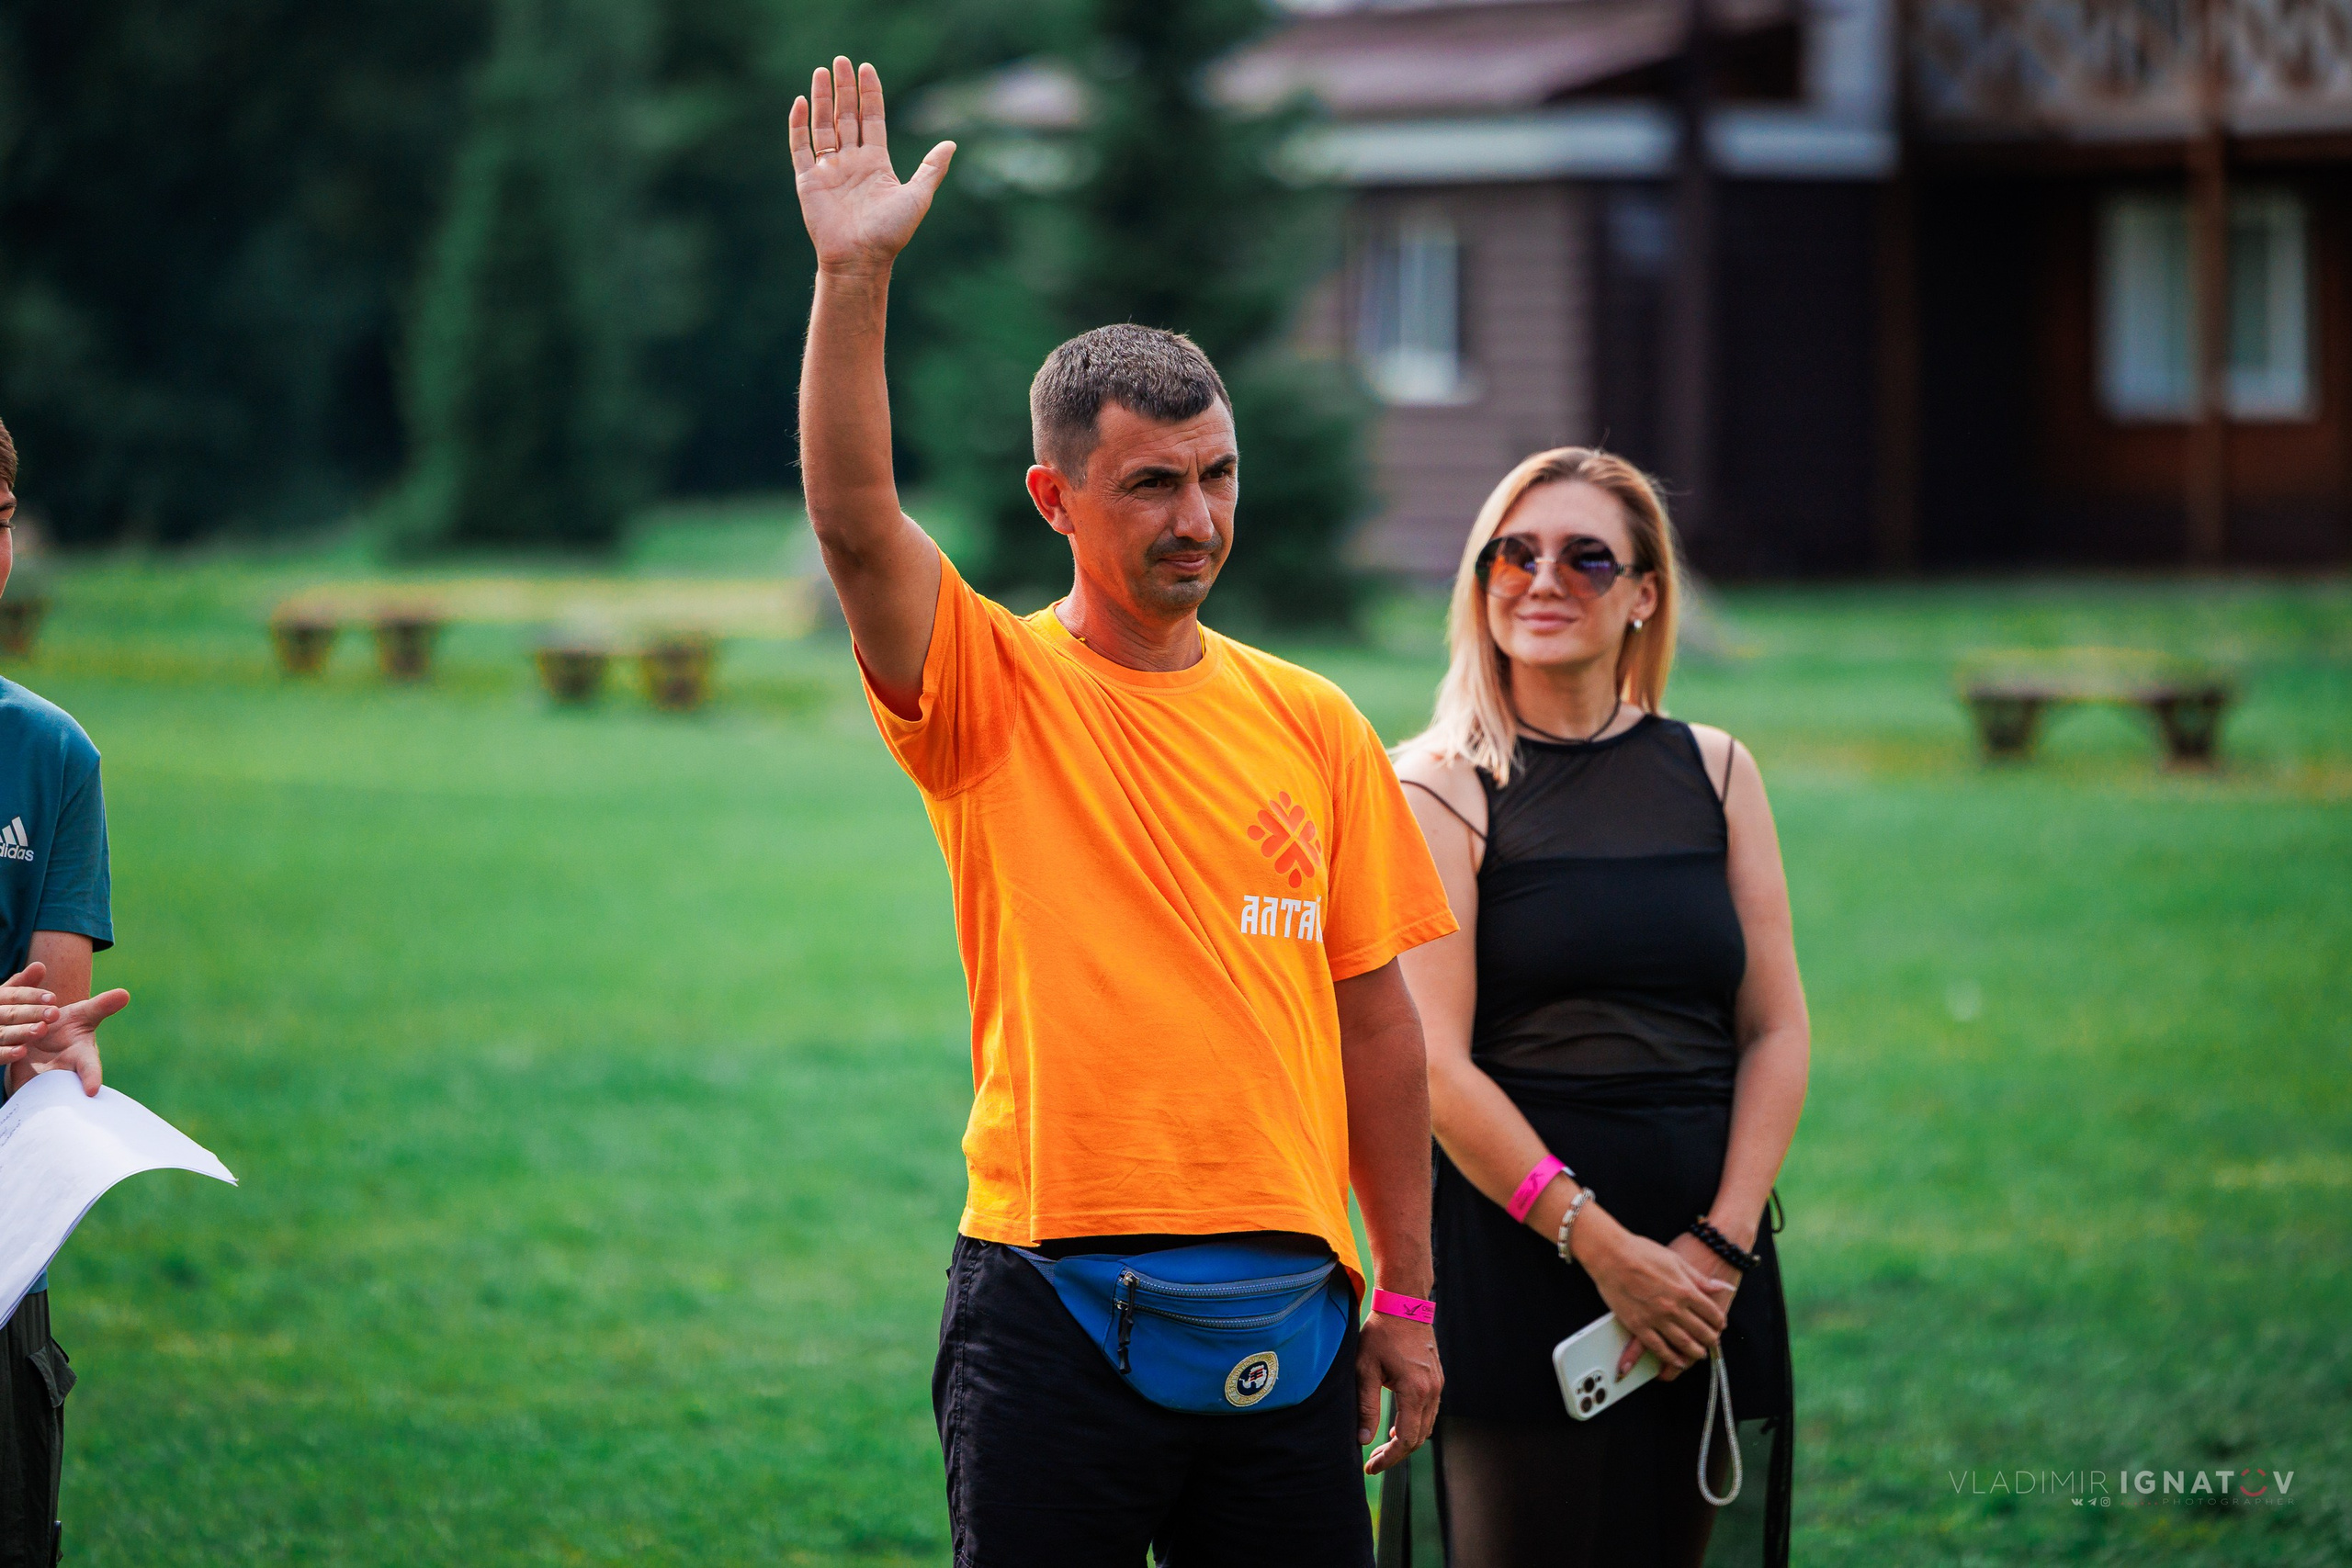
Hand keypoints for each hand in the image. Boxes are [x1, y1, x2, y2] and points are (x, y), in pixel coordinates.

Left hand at [0, 962, 126, 1097]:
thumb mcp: (82, 1015)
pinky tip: (21, 1099)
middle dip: (65, 1094)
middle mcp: (65, 1072)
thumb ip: (100, 1006)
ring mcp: (44, 1081)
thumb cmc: (66, 1028)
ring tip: (33, 1095)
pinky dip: (20, 1092)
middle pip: (67, 1087)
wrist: (39, 1042)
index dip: (91, 1078)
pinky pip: (20, 1090)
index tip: (93, 1090)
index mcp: (82, 1055)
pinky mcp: (23, 1085)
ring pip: (40, 1090)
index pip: (89, 1067)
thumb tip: (124, 994)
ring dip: (34, 1087)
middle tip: (67, 1104)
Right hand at [0, 962, 60, 1062]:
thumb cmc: (4, 1015)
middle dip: (32, 1012)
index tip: (53, 998)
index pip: (13, 994)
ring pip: (2, 1033)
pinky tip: (22, 1052)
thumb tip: (40, 965)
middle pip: (10, 1013)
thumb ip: (24, 985)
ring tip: (41, 1029)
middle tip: (54, 1013)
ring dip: (21, 1032)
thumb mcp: (11, 1000)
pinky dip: (6, 1053)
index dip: (32, 995)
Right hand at [789, 58, 953, 276]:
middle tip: (840, 60)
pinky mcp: (808, 181)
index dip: (870, 95)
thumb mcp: (918, 196)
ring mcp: (829, 171)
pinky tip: (800, 103)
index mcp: (876, 163)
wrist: (861, 259)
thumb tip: (951, 143)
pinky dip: (798, 126)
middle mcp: (851, 162)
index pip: (872, 119)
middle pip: (846, 116)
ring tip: (821, 71)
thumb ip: (931, 168)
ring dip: (822, 99)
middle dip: (844, 89)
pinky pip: (800, 148)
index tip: (867, 69)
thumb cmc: (891, 233)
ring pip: (823, 126)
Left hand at [1356, 1310, 1440, 1474]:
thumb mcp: (1364, 1369)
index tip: (1370, 1467)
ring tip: (1382, 1448)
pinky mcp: (1436, 1379)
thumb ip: (1365, 1407)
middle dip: (1396, 1454)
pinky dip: (1415, 1425)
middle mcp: (1431, 1391)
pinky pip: (1429, 1412)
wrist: (1404, 1305)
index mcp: (1414, 1391)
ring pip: (1426, 1427)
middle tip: (1373, 1462)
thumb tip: (1363, 1440)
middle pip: (1418, 1438)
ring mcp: (1437, 1385)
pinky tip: (1396, 1427)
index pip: (1405, 1439)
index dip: (1388, 1458)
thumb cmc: (1379, 1334)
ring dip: (1406, 1441)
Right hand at [1579, 1218, 1732, 1381]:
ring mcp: (1656, 1319)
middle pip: (1701, 1331)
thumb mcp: (1675, 1260)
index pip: (1712, 1312)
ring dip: (1695, 1352)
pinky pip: (1658, 1348)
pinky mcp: (1638, 1326)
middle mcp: (1674, 1308)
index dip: (1719, 1321)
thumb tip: (1722, 1286)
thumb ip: (1699, 1278)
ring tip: (1699, 1354)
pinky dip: (1670, 1357)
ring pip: (1683, 1343)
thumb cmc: (1641, 1252)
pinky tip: (1677, 1361)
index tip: (1719, 1324)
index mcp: (1685, 1290)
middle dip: (1711, 1340)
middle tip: (1713, 1342)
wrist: (1611, 1255)